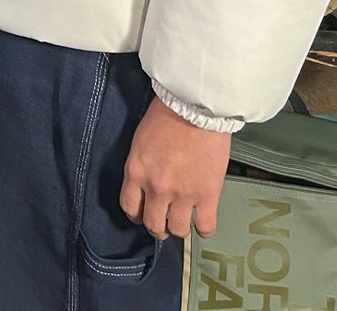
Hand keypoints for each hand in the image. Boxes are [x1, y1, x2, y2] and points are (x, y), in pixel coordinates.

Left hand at [119, 96, 231, 239]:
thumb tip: (146, 183)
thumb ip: (141, 166)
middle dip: (158, 227)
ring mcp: (183, 194)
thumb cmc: (168, 114)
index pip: (130, 208)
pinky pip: (205, 227)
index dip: (137, 215)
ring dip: (179, 228)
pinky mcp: (207, 194)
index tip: (144, 213)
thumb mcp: (141, 141)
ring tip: (184, 220)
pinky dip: (204, 229)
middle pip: (153, 224)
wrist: (196, 106)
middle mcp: (156, 187)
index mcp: (136, 172)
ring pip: (177, 230)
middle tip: (164, 222)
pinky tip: (203, 222)